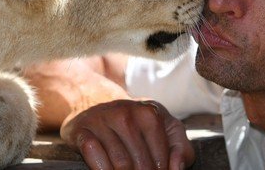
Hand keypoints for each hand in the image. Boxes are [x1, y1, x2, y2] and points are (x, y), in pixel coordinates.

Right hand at [61, 99, 194, 169]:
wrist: (95, 102)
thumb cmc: (137, 122)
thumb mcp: (165, 128)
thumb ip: (181, 148)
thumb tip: (177, 168)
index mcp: (150, 113)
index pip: (162, 158)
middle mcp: (126, 113)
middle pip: (141, 164)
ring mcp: (103, 120)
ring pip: (120, 164)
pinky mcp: (83, 130)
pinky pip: (95, 157)